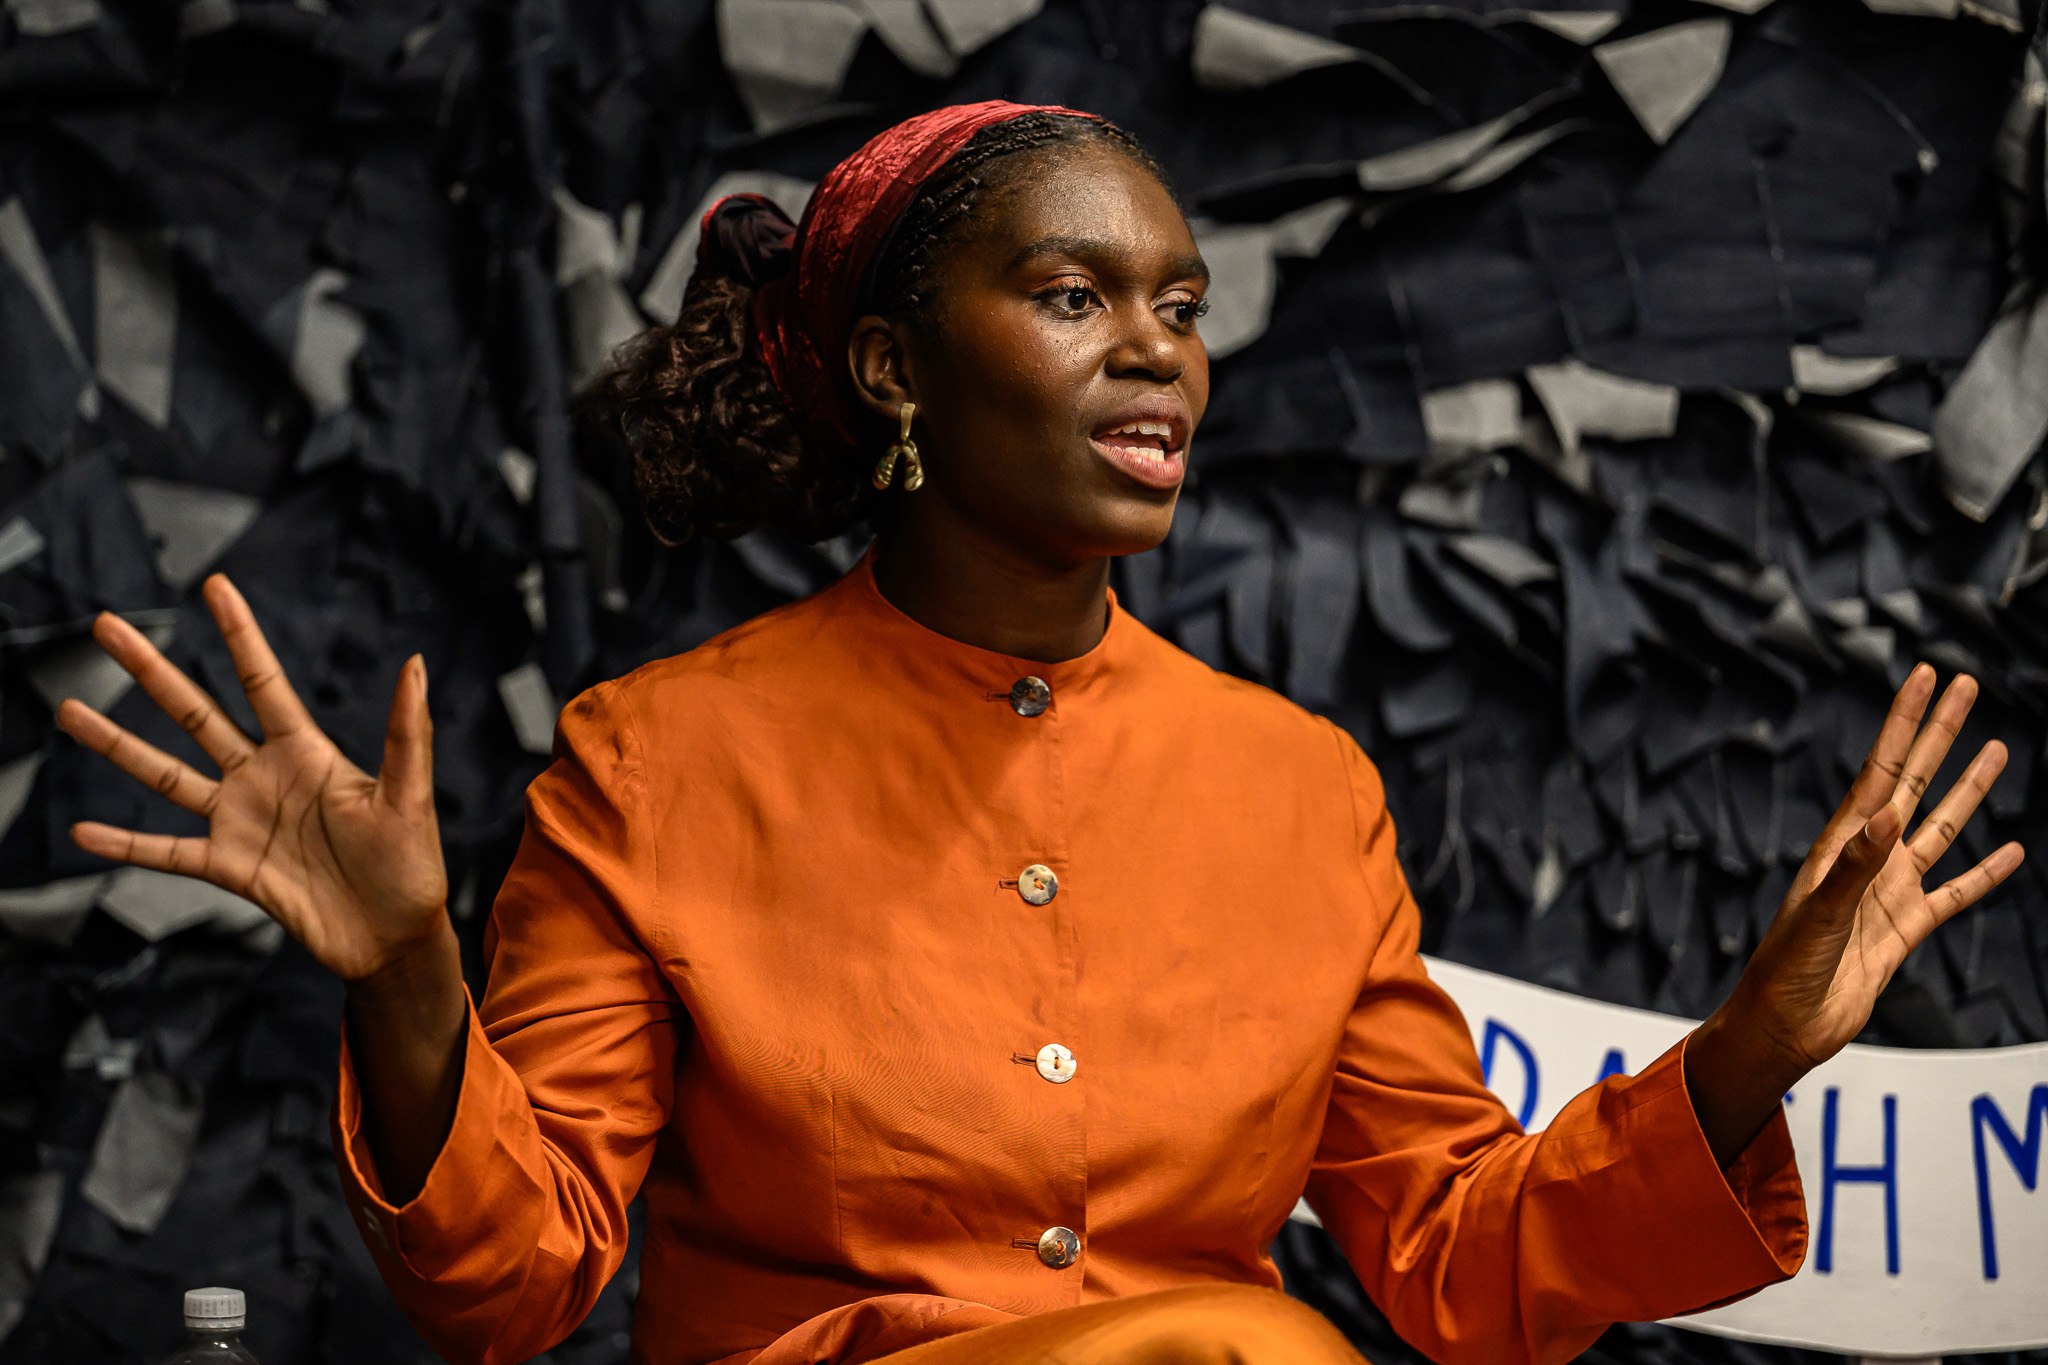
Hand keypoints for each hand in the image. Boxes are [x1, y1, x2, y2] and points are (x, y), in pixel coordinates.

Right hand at [56, 574, 449, 981]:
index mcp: (308, 752)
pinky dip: (124, 845)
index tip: (214, 585)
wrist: (393, 938)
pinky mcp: (229, 868)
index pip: (262, 681)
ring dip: (116, 744)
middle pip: (196, 714)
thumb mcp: (411, 796)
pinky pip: (166, 853)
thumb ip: (407, 733)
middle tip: (106, 626)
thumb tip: (417, 664)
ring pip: (166, 775)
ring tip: (68, 711)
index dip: (239, 634)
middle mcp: (264, 777)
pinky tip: (82, 832)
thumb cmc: (412, 864)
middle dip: (150, 671)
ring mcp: (240, 821)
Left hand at [1686, 664, 2023, 1163]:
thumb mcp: (1820, 915)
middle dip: (1940, 735)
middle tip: (1968, 687)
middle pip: (1914, 782)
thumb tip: (1888, 818)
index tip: (1928, 677)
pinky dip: (1986, 874)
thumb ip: (1854, 868)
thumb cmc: (1786, 970)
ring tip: (1998, 750)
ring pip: (1941, 829)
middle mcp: (1867, 857)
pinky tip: (2013, 851)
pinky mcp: (1906, 929)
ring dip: (1968, 791)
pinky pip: (1955, 894)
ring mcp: (1889, 890)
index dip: (1905, 722)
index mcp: (1840, 844)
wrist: (1786, 1026)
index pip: (1882, 769)